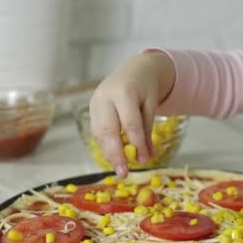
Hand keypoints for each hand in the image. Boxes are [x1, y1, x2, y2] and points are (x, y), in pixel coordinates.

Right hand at [89, 51, 175, 177]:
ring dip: (108, 153)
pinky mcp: (91, 109)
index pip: (130, 123)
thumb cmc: (144, 89)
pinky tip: (113, 157)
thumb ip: (147, 130)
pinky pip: (96, 131)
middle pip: (108, 130)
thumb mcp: (151, 106)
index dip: (137, 143)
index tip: (144, 160)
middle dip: (116, 154)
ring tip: (119, 169)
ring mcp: (95, 102)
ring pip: (99, 132)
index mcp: (124, 91)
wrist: (132, 70)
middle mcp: (105, 96)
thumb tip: (147, 157)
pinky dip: (105, 146)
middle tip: (123, 173)